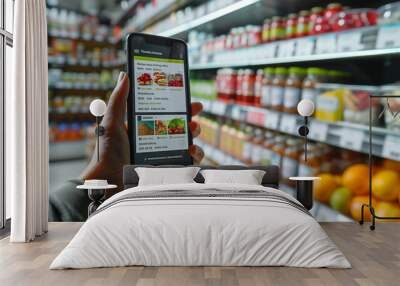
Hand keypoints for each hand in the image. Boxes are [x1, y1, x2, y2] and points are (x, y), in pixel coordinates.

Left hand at [80, 72, 203, 192]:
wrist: (108, 180)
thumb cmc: (107, 152)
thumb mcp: (112, 122)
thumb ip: (119, 99)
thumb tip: (124, 74)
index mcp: (146, 126)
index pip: (166, 112)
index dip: (179, 104)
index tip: (188, 97)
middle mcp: (158, 139)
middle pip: (180, 125)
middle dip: (191, 116)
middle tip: (195, 110)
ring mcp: (165, 154)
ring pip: (188, 141)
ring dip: (195, 133)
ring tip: (193, 130)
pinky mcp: (170, 169)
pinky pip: (189, 161)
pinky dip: (196, 154)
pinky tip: (191, 150)